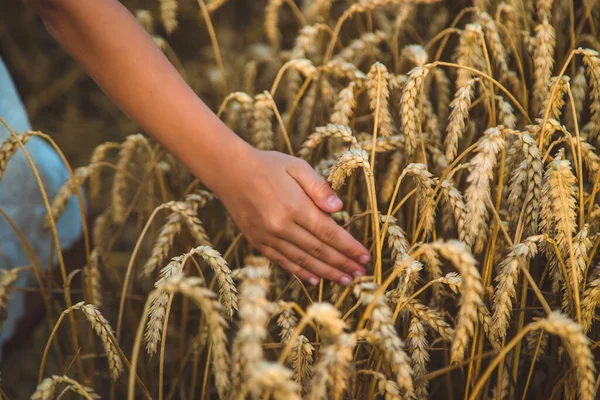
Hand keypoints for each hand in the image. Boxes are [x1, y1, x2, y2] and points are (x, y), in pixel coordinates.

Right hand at [213, 146, 369, 285]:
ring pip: (303, 260)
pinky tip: (315, 280)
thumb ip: (319, 188)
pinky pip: (283, 262)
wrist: (229, 171)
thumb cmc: (269, 165)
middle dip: (343, 264)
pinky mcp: (258, 242)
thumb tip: (339, 209)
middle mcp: (281, 226)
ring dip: (327, 273)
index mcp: (295, 206)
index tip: (365, 256)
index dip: (349, 247)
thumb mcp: (297, 167)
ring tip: (345, 281)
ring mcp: (268, 237)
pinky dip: (300, 273)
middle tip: (361, 274)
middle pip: (319, 250)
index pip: (329, 232)